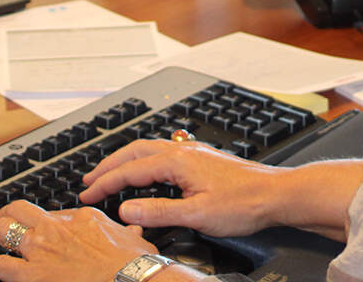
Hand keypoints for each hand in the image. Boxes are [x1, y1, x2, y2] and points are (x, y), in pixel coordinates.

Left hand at [0, 200, 152, 281]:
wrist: (130, 278)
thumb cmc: (133, 264)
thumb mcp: (134, 238)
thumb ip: (127, 231)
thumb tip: (134, 228)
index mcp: (80, 216)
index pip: (52, 214)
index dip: (43, 221)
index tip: (39, 228)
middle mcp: (55, 228)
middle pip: (20, 211)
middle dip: (3, 214)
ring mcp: (41, 250)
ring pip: (3, 231)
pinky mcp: (32, 274)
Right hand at [80, 138, 285, 236]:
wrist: (276, 193)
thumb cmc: (244, 203)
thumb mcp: (197, 214)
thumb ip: (159, 212)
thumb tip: (125, 210)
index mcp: (177, 161)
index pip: (130, 171)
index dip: (105, 183)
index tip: (86, 194)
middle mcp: (183, 150)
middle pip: (134, 152)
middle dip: (109, 166)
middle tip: (88, 180)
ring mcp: (193, 152)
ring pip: (148, 149)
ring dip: (125, 161)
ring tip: (109, 174)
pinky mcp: (202, 158)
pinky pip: (162, 152)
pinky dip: (143, 160)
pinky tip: (146, 171)